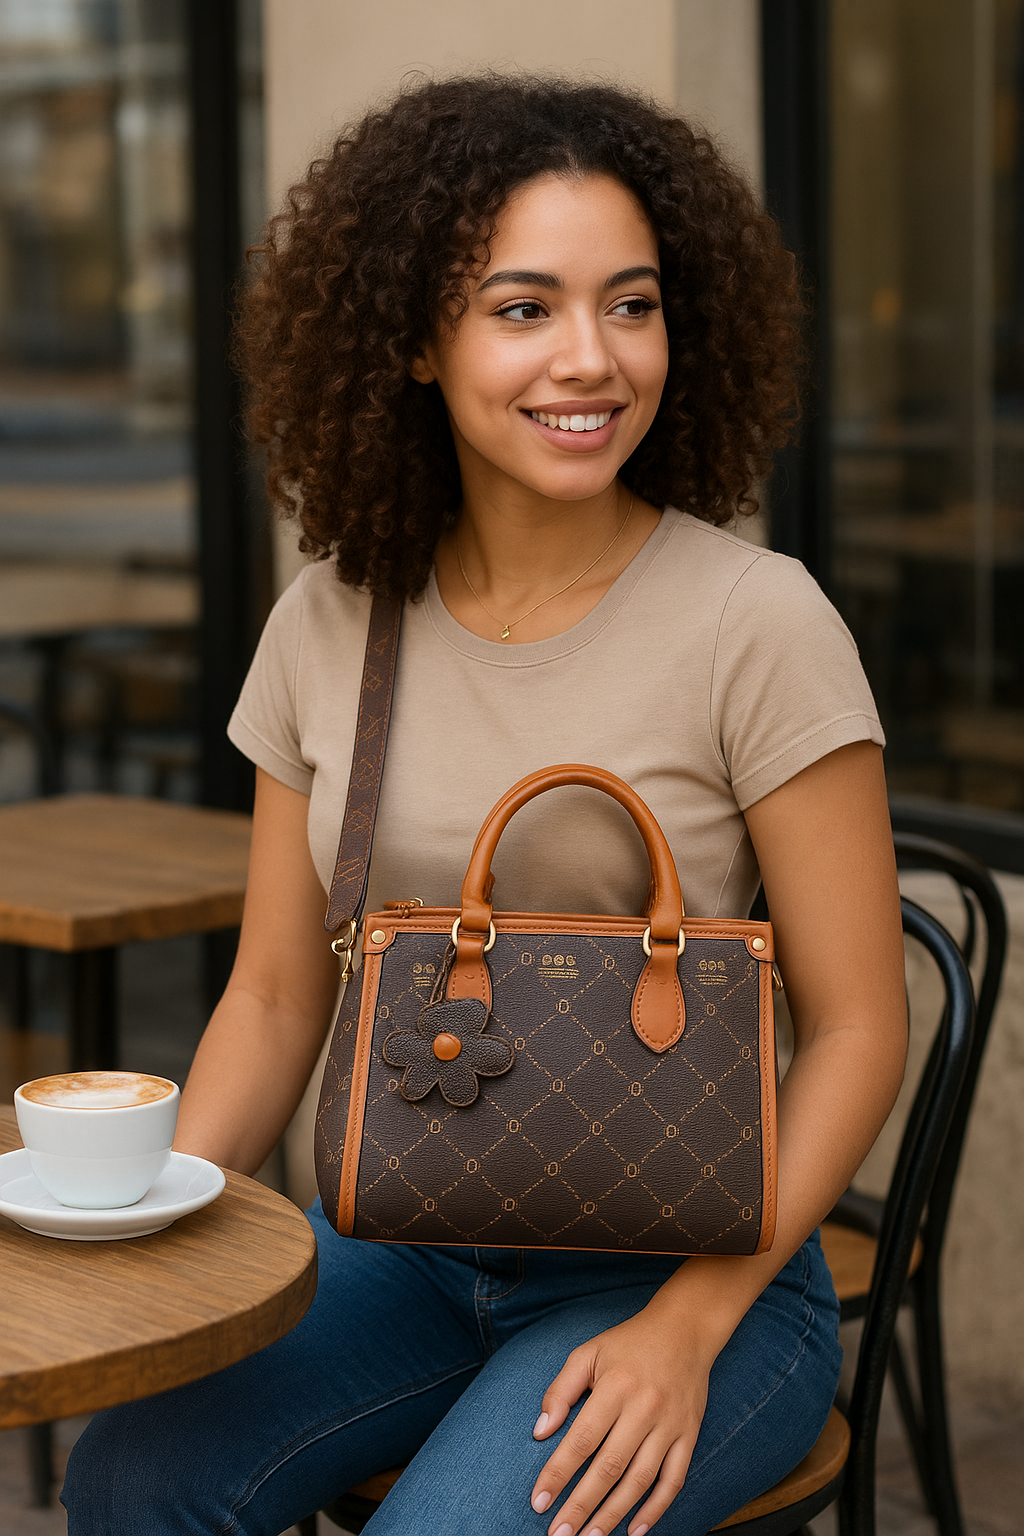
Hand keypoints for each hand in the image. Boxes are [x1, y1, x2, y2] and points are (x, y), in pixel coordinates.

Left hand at [530, 1306, 714, 1535]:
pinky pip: (673, 1480)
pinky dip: (656, 1509)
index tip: (539, 1502)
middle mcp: (644, 1408)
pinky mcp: (688, 1435)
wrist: (685, 1330)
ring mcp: (670, 1425)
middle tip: (559, 1534)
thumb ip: (561, 1390)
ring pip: (640, 1480)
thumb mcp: (588, 1353)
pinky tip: (634, 1529)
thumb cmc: (629, 1343)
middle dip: (581, 1505)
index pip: (581, 1439)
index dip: (558, 1473)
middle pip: (609, 1467)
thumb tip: (540, 1431)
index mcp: (615, 1387)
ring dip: (613, 1514)